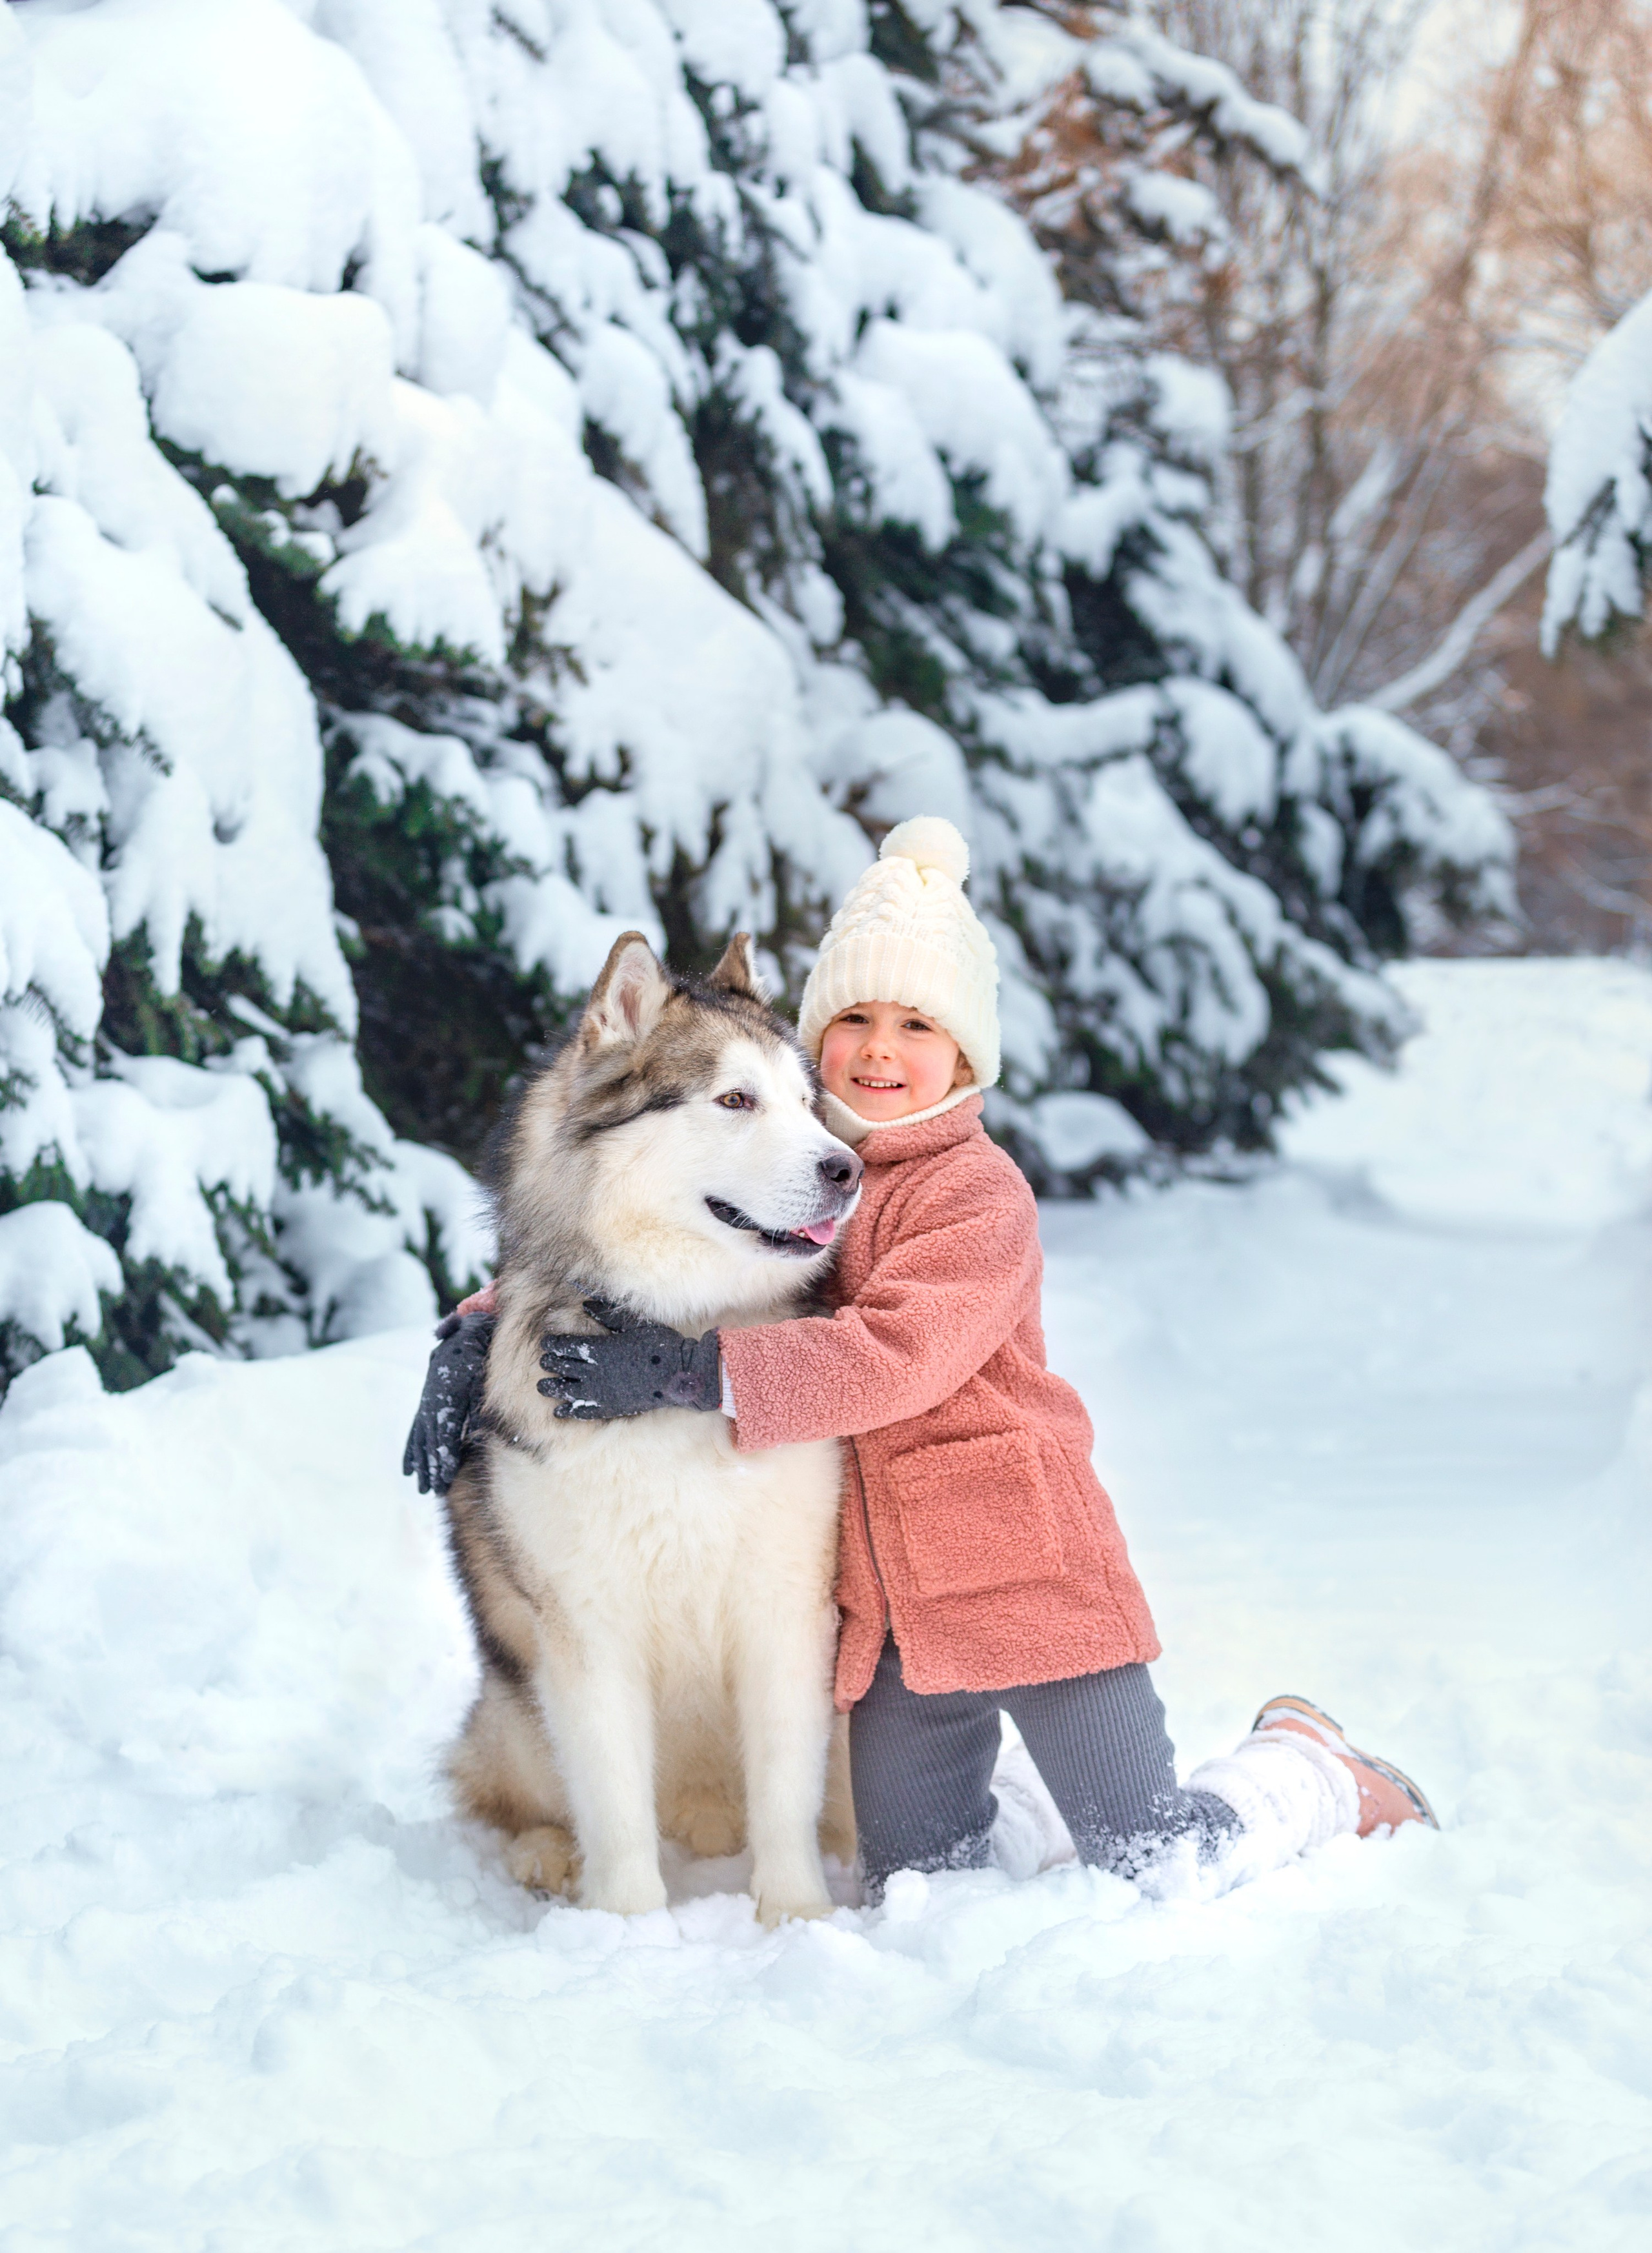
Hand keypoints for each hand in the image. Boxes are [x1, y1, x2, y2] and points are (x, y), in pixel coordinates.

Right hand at [402, 1309, 494, 1493]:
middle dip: (432, 1465)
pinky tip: (408, 1471)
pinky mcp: (426, 1405)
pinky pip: (415, 1431)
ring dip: (421, 1464)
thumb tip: (480, 1419)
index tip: (446, 1474)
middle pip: (430, 1439)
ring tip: (422, 1488)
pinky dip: (411, 1451)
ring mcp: (426, 1403)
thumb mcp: (480, 1368)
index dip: (444, 1452)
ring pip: (421, 1439)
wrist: (464, 1333)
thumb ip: (478, 1391)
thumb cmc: (479, 1351)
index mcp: (446, 1392)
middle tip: (433, 1490)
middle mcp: (432, 1399)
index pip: (444, 1429)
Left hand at [537, 1299, 720, 1419]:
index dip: (552, 1344)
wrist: (680, 1375)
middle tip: (544, 1362)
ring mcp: (601, 1393)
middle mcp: (595, 1372)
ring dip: (551, 1388)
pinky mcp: (609, 1408)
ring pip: (566, 1391)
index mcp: (600, 1349)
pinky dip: (568, 1412)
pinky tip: (559, 1411)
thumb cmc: (660, 1345)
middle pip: (562, 1368)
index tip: (545, 1342)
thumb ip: (607, 1314)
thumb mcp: (634, 1324)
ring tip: (542, 1387)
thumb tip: (585, 1303)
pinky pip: (582, 1412)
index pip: (565, 1346)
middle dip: (549, 1364)